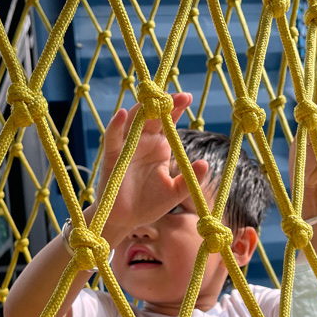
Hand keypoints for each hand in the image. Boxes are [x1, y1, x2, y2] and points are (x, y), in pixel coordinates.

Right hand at [93, 92, 207, 240]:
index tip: (187, 97)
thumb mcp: (175, 193)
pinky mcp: (111, 156)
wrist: (126, 220)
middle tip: (176, 95)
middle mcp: (143, 142)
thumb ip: (190, 179)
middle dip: (162, 103)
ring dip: (141, 109)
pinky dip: (115, 125)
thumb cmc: (150, 204)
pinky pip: (112, 137)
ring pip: (132, 121)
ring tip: (152, 99)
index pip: (169, 121)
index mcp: (160, 146)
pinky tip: (122, 114)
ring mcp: (126, 147)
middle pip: (152, 115)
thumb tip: (205, 163)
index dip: (176, 107)